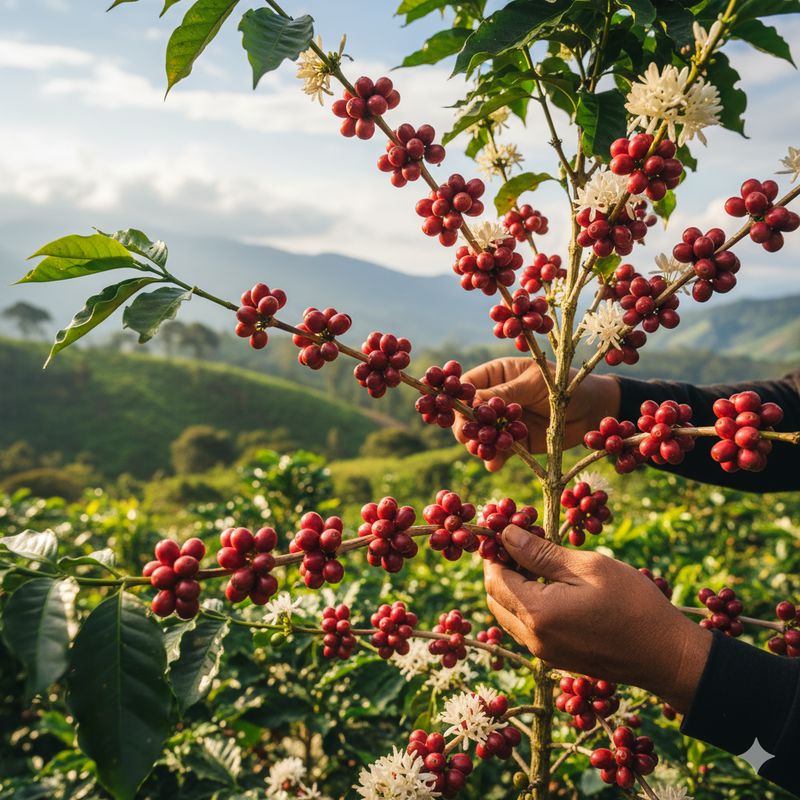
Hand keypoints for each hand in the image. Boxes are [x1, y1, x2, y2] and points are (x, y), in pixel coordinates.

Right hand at [452, 357, 620, 470]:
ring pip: (479, 436)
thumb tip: (472, 401)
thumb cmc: (563, 385)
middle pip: (467, 415)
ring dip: (479, 445)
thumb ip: (505, 393)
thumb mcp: (534, 384)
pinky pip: (497, 452)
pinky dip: (494, 459)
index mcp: (497, 375)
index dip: (459, 400)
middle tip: (470, 439)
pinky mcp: (514, 443)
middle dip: (467, 428)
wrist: (592, 410)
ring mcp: (502, 423)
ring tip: (485, 453)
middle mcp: (495, 399)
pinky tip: (495, 464)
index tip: (461, 414)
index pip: (467, 386)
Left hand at [484, 525, 711, 711]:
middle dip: (500, 568)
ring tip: (538, 560)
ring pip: (508, 615)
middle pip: (495, 598)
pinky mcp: (556, 659)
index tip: (508, 530)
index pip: (494, 579)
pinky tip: (551, 585)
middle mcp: (533, 639)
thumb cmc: (633, 604)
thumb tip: (506, 535)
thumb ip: (541, 554)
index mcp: (537, 614)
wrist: (667, 656)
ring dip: (513, 587)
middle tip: (523, 542)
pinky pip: (526, 628)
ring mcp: (544, 653)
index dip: (495, 552)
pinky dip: (527, 604)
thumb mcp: (588, 567)